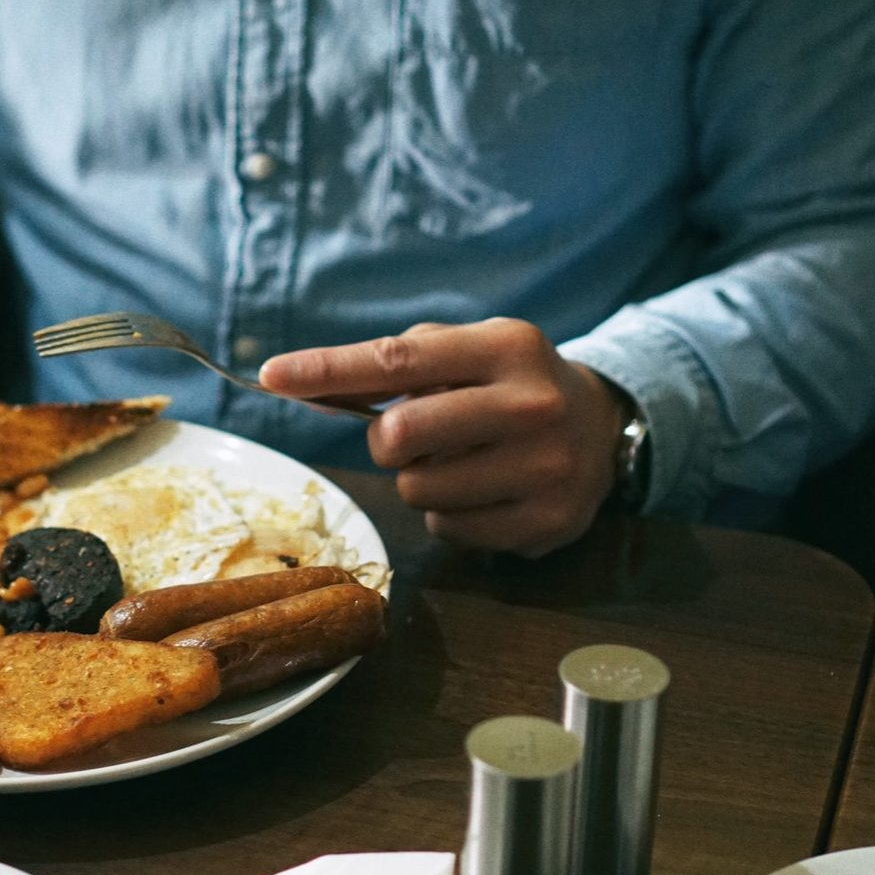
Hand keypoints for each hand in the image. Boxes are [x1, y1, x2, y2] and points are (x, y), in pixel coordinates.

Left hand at [259, 318, 627, 556]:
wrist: (602, 427)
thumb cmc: (506, 384)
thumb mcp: (464, 353)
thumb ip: (389, 366)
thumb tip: (301, 387)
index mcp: (504, 346)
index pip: (395, 361)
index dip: (327, 370)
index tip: (273, 375)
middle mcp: (531, 403)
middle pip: (399, 434)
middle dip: (387, 440)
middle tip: (414, 435)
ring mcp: (546, 467)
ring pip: (419, 490)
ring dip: (420, 480)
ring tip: (461, 461)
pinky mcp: (548, 520)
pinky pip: (450, 528)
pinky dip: (450, 513)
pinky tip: (486, 491)